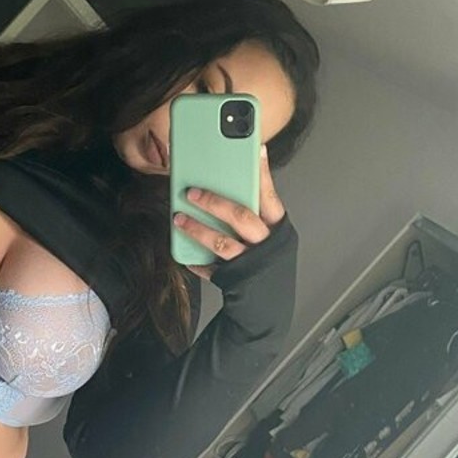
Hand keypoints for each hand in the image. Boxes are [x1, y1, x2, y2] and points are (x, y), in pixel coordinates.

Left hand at [173, 143, 286, 280]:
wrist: (270, 308)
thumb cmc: (267, 263)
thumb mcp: (269, 236)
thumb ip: (254, 214)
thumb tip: (226, 186)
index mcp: (278, 229)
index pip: (270, 197)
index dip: (263, 174)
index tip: (255, 149)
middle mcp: (266, 245)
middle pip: (241, 216)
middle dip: (214, 202)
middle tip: (192, 192)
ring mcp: (250, 263)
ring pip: (222, 243)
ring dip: (198, 229)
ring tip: (179, 218)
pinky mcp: (235, 280)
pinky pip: (211, 268)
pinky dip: (197, 261)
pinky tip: (186, 254)